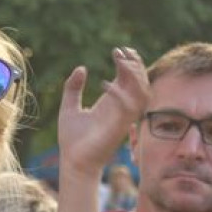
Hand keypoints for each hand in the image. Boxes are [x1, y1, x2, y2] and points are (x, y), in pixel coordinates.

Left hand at [58, 47, 148, 177]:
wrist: (72, 161)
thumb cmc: (72, 139)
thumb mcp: (68, 107)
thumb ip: (73, 88)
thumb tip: (81, 68)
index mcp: (112, 102)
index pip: (130, 77)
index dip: (129, 61)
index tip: (118, 50)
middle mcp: (121, 108)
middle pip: (141, 80)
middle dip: (135, 64)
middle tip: (120, 52)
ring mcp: (123, 117)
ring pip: (143, 91)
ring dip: (135, 75)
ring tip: (119, 62)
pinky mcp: (119, 127)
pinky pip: (130, 107)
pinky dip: (122, 93)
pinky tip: (104, 86)